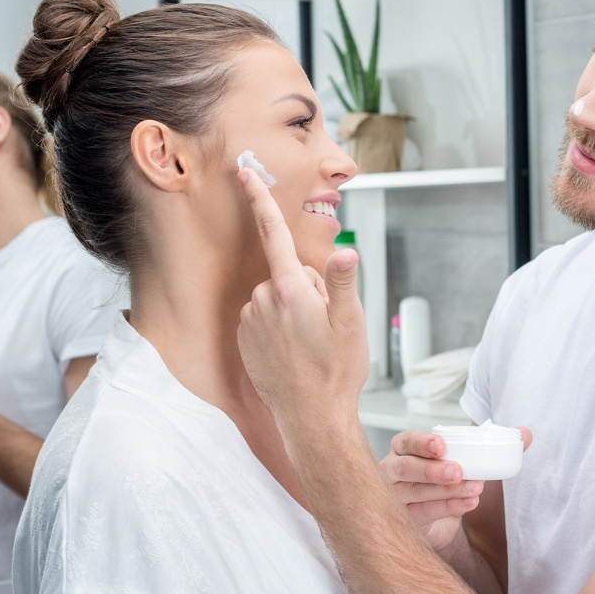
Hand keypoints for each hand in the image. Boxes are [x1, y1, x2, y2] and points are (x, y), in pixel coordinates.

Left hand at [235, 168, 369, 436]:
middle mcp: (262, 300)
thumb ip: (341, 282)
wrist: (312, 419)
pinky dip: (279, 328)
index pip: (273, 233)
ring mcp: (249, 321)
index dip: (260, 200)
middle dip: (308, 289)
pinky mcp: (243, 340)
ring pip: (276, 297)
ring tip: (311, 342)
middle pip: (289, 273)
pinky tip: (294, 352)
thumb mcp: (350, 323)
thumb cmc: (335, 372)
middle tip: (326, 325)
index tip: (245, 175)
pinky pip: (263, 318)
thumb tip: (343, 251)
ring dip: (293, 311)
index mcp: (290, 289)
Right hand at [381, 426, 532, 552]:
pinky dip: (448, 508)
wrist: (435, 519)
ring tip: (473, 489)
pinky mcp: (404, 519)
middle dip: (433, 469)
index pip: (406, 441)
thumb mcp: (465, 459)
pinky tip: (468, 504)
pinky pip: (423, 513)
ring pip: (416, 492)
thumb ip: (494, 445)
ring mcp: (395, 497)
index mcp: (404, 448)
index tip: (442, 446)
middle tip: (459, 471)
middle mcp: (392, 470)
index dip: (422, 442)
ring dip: (447, 491)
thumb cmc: (446, 479)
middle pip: (406, 468)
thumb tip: (526, 433)